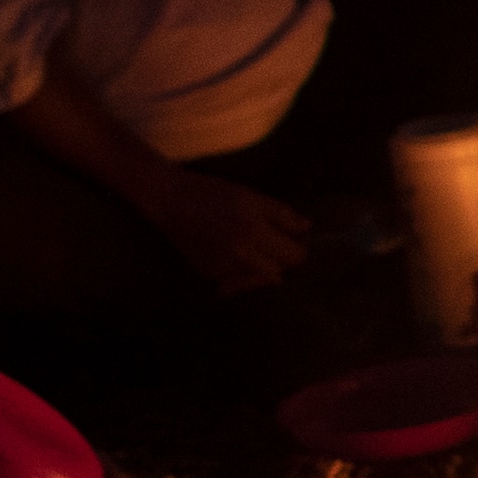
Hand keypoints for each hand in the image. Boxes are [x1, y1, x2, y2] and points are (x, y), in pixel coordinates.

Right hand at [150, 169, 312, 295]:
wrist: (171, 201)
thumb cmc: (213, 193)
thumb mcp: (252, 196)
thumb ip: (282, 214)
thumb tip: (307, 228)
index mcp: (253, 233)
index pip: (293, 256)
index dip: (298, 248)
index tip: (294, 239)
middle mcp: (239, 256)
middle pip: (279, 271)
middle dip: (282, 259)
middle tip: (274, 242)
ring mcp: (223, 269)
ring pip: (259, 280)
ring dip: (263, 268)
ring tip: (253, 248)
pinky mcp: (209, 275)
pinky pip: (238, 283)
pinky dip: (243, 274)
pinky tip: (237, 257)